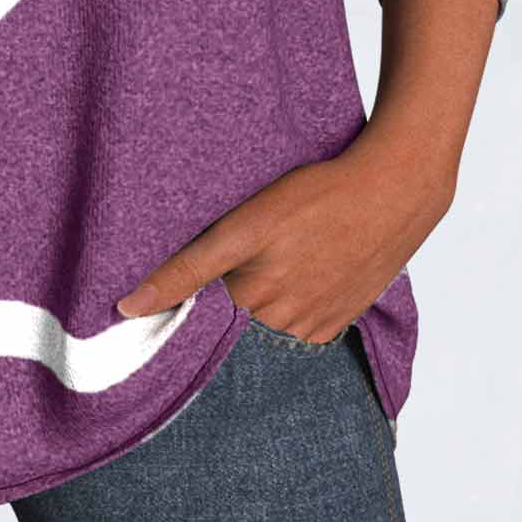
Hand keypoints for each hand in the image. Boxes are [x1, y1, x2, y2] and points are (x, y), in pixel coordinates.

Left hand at [114, 133, 453, 339]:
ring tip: (270, 262)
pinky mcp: (339, 322)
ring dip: (258, 307)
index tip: (147, 315)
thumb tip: (128, 308)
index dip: (173, 316)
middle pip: (231, 325)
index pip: (195, 324)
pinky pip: (299, 330)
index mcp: (250, 298)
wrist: (393, 190)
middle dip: (220, 307)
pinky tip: (297, 273)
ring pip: (265, 328)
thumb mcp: (244, 225)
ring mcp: (313, 326)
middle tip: (232, 266)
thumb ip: (187, 270)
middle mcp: (280, 322)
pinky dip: (289, 310)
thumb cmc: (316, 195)